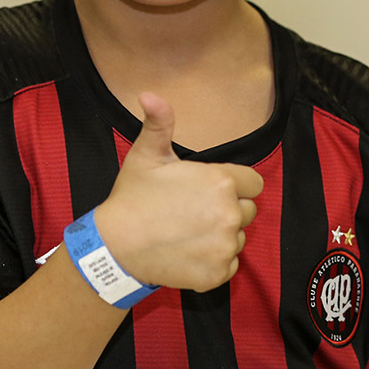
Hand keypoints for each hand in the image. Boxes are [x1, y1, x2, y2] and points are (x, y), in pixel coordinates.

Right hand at [94, 92, 263, 291]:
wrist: (115, 247)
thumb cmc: (132, 198)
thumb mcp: (146, 155)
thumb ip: (159, 122)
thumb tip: (150, 94)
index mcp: (221, 182)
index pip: (253, 183)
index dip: (233, 185)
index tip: (208, 190)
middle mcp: (230, 214)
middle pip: (248, 210)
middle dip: (227, 209)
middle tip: (194, 211)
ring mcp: (225, 247)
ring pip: (238, 238)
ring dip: (221, 236)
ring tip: (188, 232)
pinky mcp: (217, 274)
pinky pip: (228, 265)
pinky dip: (213, 262)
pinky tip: (188, 252)